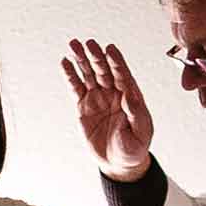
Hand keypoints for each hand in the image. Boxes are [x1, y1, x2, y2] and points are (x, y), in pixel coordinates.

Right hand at [61, 39, 153, 181]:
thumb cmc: (134, 148)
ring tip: (73, 44)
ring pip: (88, 74)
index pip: (122, 74)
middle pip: (103, 70)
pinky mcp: (83, 106)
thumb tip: (129, 96)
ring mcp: (98, 97)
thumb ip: (136, 114)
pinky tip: (65, 63)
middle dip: (96, 56)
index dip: (116, 61)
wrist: (118, 162)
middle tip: (88, 43)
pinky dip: (70, 75)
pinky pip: (76, 88)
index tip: (109, 49)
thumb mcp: (141, 133)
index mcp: (130, 96)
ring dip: (81, 59)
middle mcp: (113, 92)